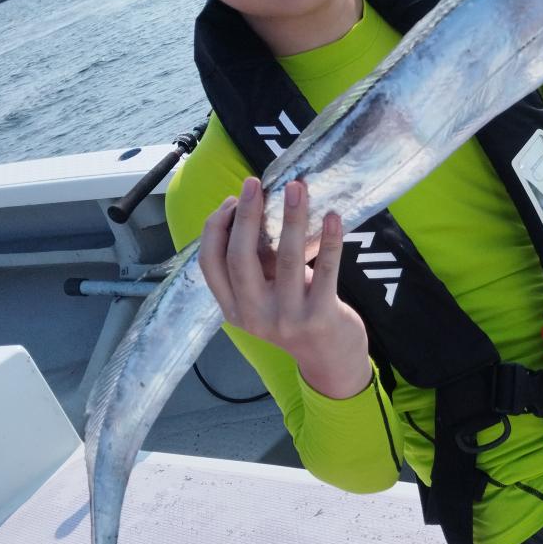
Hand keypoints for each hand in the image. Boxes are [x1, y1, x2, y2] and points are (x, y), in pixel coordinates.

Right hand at [199, 176, 371, 398]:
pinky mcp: (321, 317)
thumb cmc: (296, 315)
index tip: (234, 199)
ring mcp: (287, 318)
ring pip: (285, 259)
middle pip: (240, 257)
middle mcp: (254, 316)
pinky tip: (333, 216)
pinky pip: (327, 271)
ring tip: (297, 188)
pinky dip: (331, 241)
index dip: (216, 227)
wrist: (330, 360)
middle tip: (256, 183)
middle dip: (247, 215)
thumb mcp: (265, 294)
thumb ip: (256, 263)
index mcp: (233, 308)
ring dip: (291, 218)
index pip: (209, 263)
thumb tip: (252, 207)